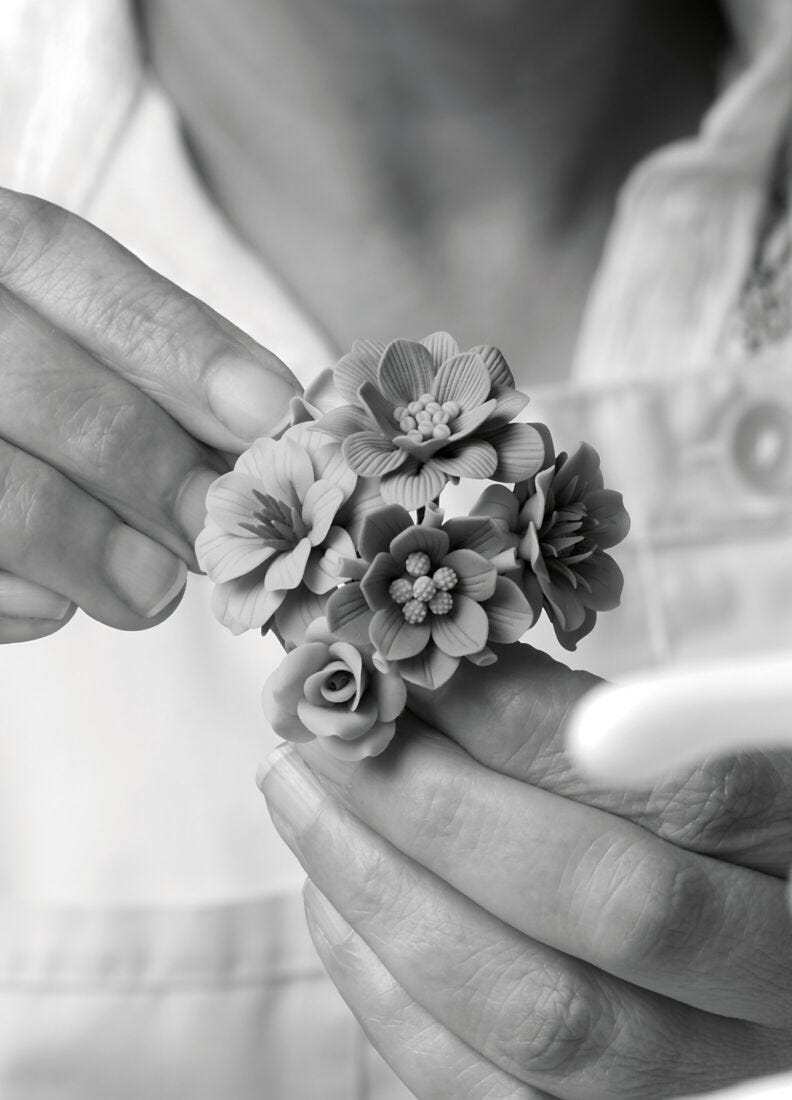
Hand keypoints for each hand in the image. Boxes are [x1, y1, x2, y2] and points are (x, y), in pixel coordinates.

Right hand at [0, 187, 296, 641]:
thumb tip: (263, 434)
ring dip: (100, 557)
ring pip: (7, 499)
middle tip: (223, 532)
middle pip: (49, 394)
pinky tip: (56, 604)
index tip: (275, 416)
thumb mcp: (43, 328)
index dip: (183, 348)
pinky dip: (22, 603)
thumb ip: (135, 363)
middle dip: (158, 475)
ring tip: (155, 590)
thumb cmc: (8, 376)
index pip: (64, 264)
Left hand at [259, 644, 791, 1098]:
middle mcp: (782, 989)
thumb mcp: (733, 755)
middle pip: (609, 906)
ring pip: (543, 1021)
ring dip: (387, 895)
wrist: (769, 963)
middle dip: (437, 806)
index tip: (414, 665)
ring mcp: (705, 1083)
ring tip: (298, 795)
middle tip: (321, 728)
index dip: (533, 721)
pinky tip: (331, 908)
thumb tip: (465, 675)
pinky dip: (390, 1002)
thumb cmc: (743, 833)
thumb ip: (652, 723)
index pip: (689, 791)